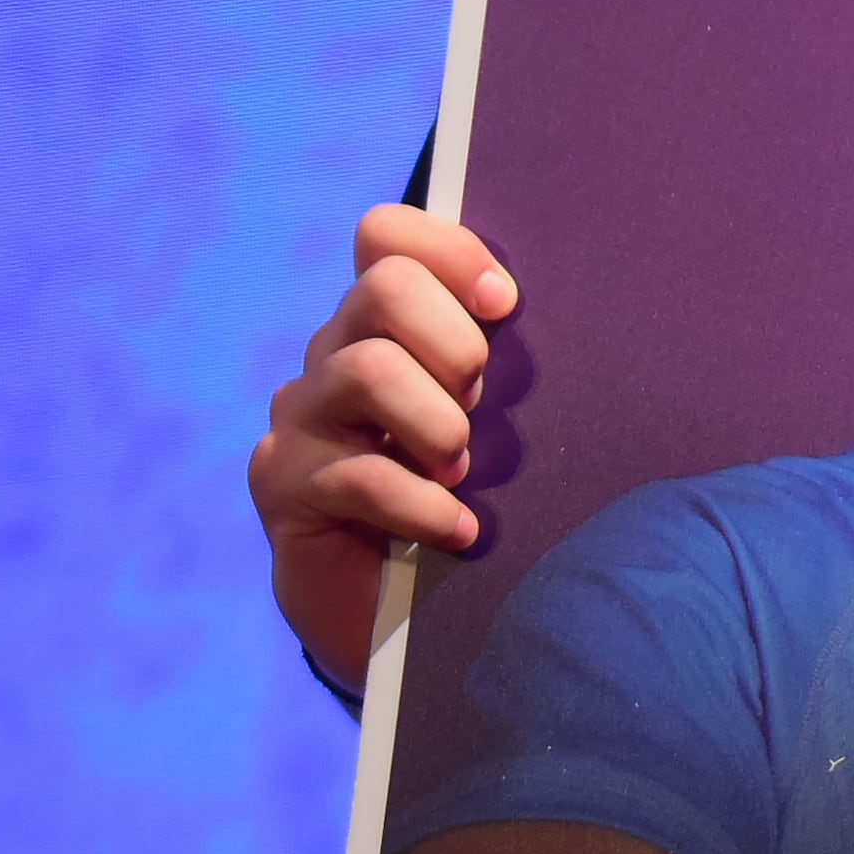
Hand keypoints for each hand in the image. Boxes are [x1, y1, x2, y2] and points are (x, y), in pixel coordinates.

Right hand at [249, 206, 515, 695]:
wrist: (400, 619)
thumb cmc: (468, 500)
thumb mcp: (496, 422)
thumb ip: (507, 362)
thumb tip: (573, 311)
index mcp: (382, 323)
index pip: (386, 234)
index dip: (450, 251)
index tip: (507, 306)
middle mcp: (332, 355)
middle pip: (383, 286)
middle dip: (454, 342)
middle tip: (483, 405)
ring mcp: (300, 417)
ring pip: (367, 371)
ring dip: (438, 425)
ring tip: (465, 473)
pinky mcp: (281, 483)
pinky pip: (356, 474)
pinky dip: (423, 506)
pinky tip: (459, 532)